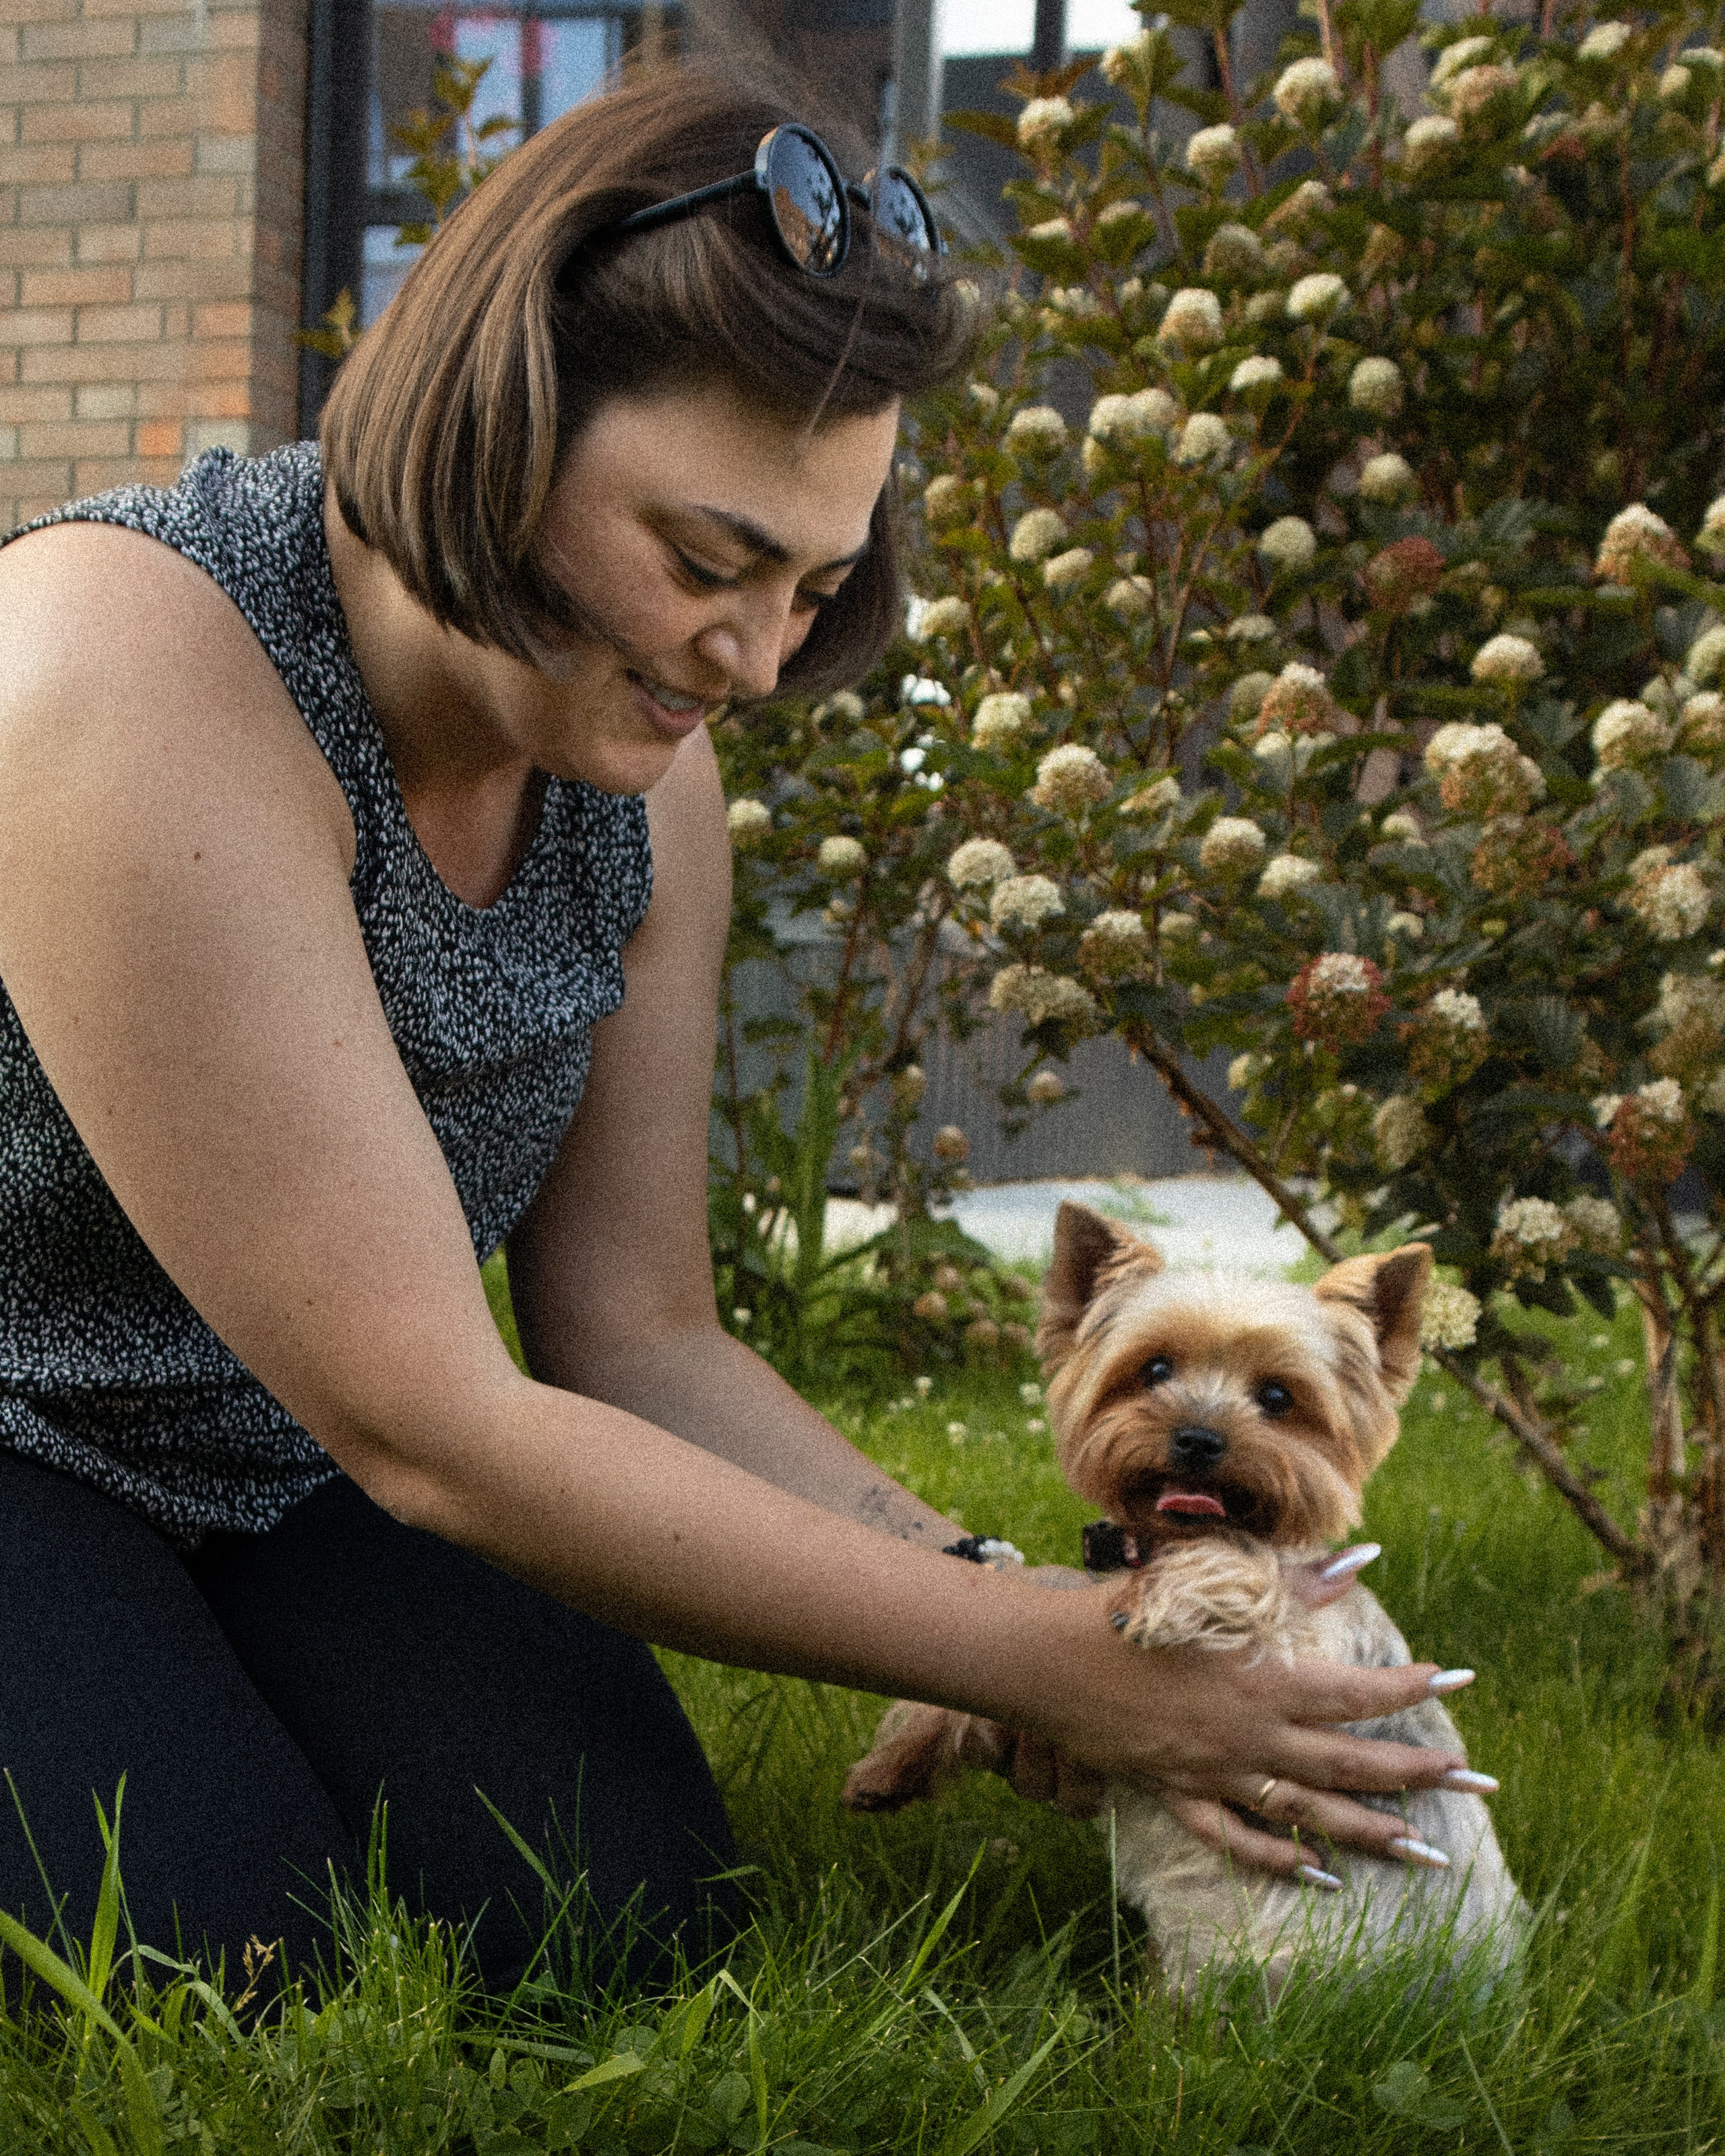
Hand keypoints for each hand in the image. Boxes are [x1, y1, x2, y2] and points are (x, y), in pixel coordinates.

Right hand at [1011, 1549, 1489, 1882]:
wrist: (1047, 1660)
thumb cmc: (1127, 1608)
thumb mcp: (1211, 1583)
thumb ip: (1293, 1579)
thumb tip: (1362, 1559)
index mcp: (1262, 1681)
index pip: (1357, 1694)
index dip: (1412, 1689)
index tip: (1459, 1680)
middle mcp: (1251, 1737)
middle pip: (1352, 1765)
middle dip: (1421, 1775)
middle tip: (1479, 1783)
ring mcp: (1217, 1774)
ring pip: (1310, 1815)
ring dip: (1374, 1836)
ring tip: (1431, 1854)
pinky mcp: (1181, 1793)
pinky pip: (1241, 1840)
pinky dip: (1284, 1860)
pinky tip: (1324, 1877)